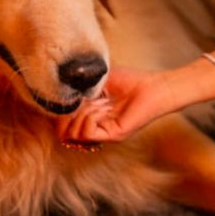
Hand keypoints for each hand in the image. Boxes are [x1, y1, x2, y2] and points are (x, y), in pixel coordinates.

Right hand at [56, 66, 179, 143]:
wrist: (154, 86)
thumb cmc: (131, 80)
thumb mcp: (99, 80)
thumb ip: (80, 87)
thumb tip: (60, 93)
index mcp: (90, 115)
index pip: (62, 124)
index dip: (61, 110)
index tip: (72, 95)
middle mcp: (95, 127)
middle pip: (64, 132)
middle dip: (69, 112)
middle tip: (84, 99)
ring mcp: (104, 133)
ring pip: (74, 133)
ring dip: (82, 113)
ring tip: (99, 102)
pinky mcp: (113, 135)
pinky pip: (88, 133)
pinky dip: (90, 117)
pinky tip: (103, 106)